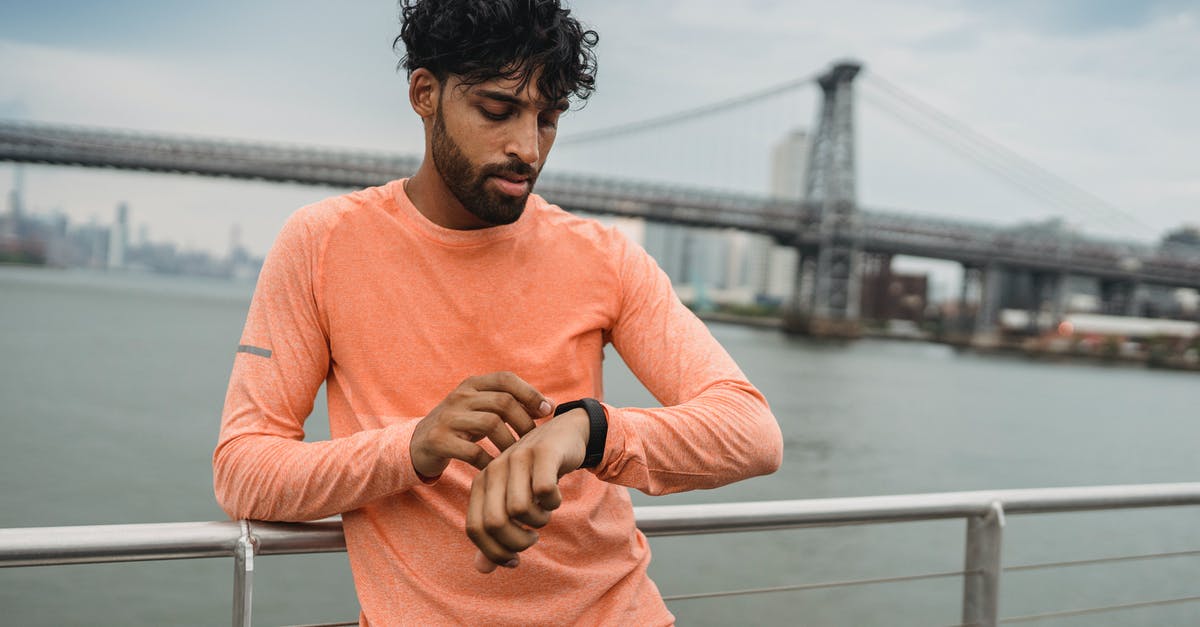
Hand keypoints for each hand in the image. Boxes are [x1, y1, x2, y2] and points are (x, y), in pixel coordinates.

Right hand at [410, 372, 552, 478]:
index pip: (506, 379)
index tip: (546, 412)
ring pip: (490, 424)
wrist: (418, 445)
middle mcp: (459, 396)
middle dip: (524, 422)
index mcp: (472, 384)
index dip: (530, 393)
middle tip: (533, 441)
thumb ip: (512, 405)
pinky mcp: (438, 440)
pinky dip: (489, 461)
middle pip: (502, 402)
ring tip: (516, 456)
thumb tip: (549, 405)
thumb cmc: (461, 427)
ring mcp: (447, 417)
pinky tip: (496, 468)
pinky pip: (472, 451)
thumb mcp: (482, 409)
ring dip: (509, 443)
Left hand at [466, 407, 588, 572]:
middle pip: (495, 523)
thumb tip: (482, 570)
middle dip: (517, 542)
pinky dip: (553, 502)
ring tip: (544, 512)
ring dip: (538, 521)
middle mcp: (494, 469)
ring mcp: (518, 458)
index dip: (494, 551)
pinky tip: (554, 497)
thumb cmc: (535, 476)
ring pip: (520, 509)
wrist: (564, 435)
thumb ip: (497, 536)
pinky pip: (544, 491)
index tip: (515, 559)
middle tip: (532, 536)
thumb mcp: (514, 503)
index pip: (474, 529)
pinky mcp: (543, 453)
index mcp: (481, 482)